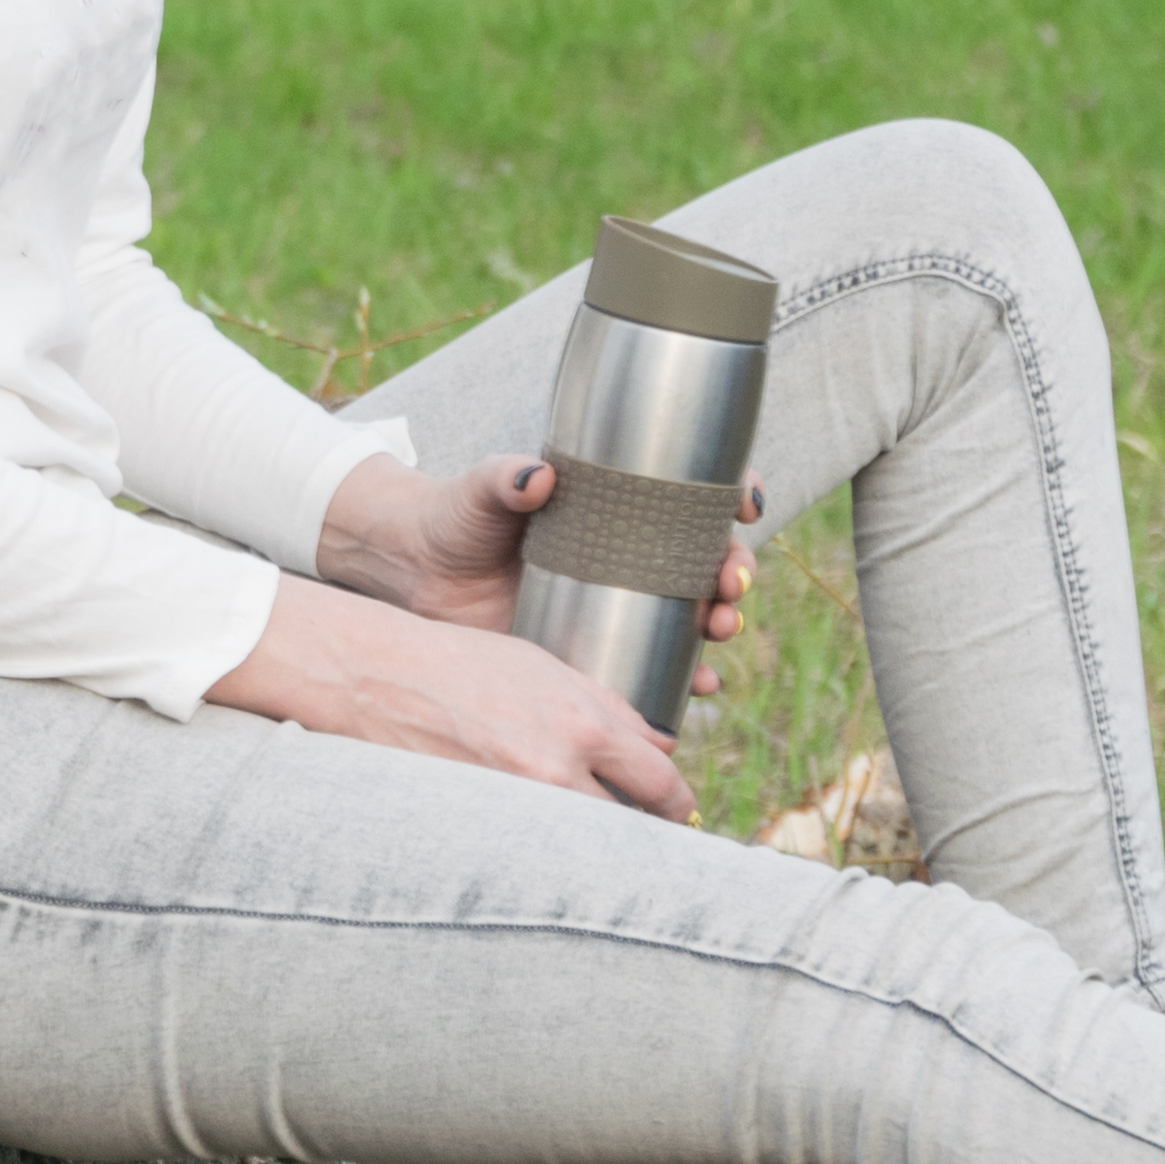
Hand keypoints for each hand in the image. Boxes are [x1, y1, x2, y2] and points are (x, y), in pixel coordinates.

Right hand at [209, 573, 698, 817]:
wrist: (385, 680)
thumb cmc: (469, 664)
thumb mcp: (549, 669)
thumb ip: (611, 709)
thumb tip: (660, 746)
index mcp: (584, 725)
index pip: (661, 784)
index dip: (678, 805)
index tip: (679, 811)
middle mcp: (558, 771)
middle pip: (630, 828)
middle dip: (643, 835)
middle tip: (649, 842)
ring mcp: (518, 805)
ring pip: (583, 848)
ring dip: (597, 850)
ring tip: (601, 850)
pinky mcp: (483, 828)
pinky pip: (532, 854)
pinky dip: (547, 856)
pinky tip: (547, 851)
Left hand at [317, 451, 757, 692]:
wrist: (419, 574)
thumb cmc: (456, 516)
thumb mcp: (483, 490)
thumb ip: (504, 479)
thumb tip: (534, 477)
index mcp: (619, 505)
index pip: (694, 493)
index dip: (733, 495)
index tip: (745, 504)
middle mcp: (632, 555)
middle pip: (708, 560)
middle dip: (734, 571)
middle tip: (730, 583)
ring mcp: (619, 606)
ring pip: (693, 615)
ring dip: (721, 624)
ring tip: (720, 630)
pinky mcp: (598, 650)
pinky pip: (657, 667)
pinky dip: (687, 678)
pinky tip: (702, 686)